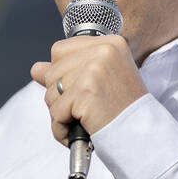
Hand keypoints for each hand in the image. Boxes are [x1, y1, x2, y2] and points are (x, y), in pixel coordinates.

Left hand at [29, 34, 146, 145]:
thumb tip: (35, 68)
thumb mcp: (98, 81)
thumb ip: (67, 71)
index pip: (59, 50)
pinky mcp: (86, 92)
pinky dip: (61, 128)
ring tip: (84, 119)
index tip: (82, 90)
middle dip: (60, 96)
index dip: (63, 74)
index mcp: (109, 43)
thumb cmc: (122, 109)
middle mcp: (103, 50)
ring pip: (50, 92)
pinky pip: (56, 112)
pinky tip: (80, 130)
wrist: (141, 135)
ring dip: (61, 113)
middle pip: (52, 71)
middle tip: (84, 108)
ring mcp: (94, 70)